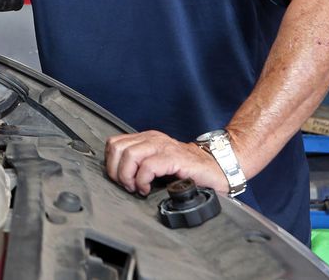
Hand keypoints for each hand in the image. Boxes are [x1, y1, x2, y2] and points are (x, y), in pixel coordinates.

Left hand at [104, 130, 227, 195]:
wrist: (217, 168)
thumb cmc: (188, 170)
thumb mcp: (158, 163)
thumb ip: (140, 164)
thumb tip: (118, 177)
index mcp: (147, 139)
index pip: (114, 144)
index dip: (111, 164)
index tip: (119, 180)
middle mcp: (153, 140)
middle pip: (118, 148)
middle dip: (116, 171)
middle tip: (127, 186)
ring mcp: (164, 147)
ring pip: (130, 155)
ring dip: (128, 176)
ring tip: (137, 187)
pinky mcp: (175, 158)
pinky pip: (148, 166)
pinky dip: (142, 180)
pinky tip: (148, 189)